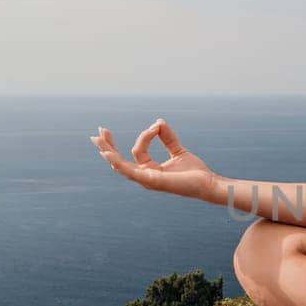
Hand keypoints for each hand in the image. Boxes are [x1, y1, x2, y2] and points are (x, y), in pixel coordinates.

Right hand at [90, 118, 215, 199]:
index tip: (157, 126)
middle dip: (108, 146)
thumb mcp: (177, 150)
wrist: (207, 183)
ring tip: (97, 139)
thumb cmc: (194, 172)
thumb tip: (158, 122)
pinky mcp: (151, 181)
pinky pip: (129, 171)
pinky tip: (108, 154)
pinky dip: (117, 163)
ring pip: (120, 166)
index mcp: (150, 170)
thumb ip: (167, 137)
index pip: (138, 151)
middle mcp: (145, 177)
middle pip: (120, 161)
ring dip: (108, 151)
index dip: (145, 135)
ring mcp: (146, 180)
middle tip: (99, 131)